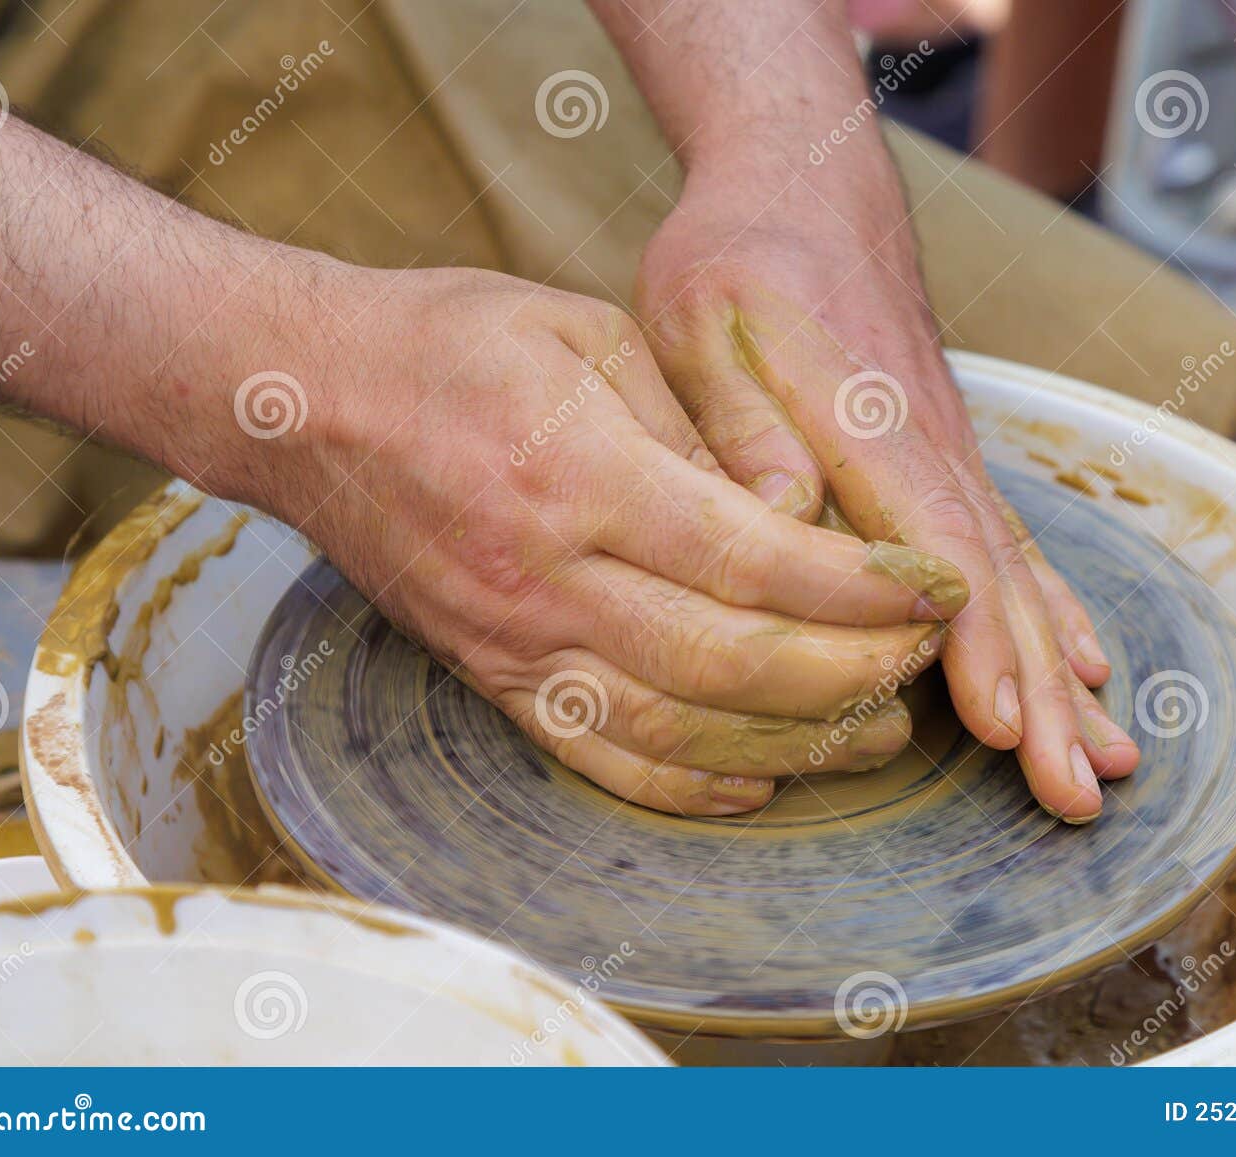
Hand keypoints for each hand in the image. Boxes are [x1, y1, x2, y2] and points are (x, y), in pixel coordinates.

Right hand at [271, 266, 967, 814]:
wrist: (301, 406)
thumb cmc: (447, 344)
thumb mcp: (586, 335)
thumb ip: (693, 425)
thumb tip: (796, 509)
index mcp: (580, 476)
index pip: (754, 557)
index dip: (861, 588)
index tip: (934, 589)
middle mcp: (547, 578)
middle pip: (730, 661)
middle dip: (851, 671)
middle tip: (926, 660)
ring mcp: (512, 641)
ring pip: (677, 727)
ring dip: (793, 742)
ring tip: (877, 729)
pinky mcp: (490, 677)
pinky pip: (599, 755)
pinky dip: (688, 782)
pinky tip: (757, 780)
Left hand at [634, 167, 1139, 821]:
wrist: (804, 187)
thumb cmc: (737, 262)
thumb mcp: (702, 325)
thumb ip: (739, 426)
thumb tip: (779, 517)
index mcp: (869, 424)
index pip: (937, 547)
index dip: (975, 642)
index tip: (1008, 726)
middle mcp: (932, 449)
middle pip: (1003, 581)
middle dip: (1045, 695)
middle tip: (1081, 791)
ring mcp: (952, 455)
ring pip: (1022, 574)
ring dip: (1066, 673)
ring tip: (1111, 759)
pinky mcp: (950, 459)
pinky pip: (1016, 544)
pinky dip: (1056, 609)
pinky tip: (1087, 661)